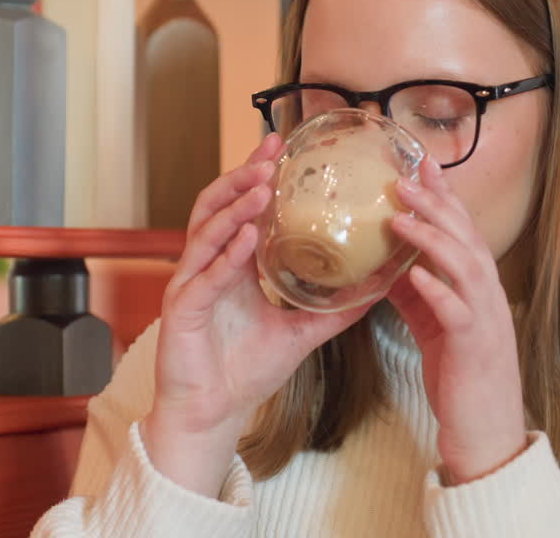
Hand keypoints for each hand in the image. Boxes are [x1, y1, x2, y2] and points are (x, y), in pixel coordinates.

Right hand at [144, 133, 373, 497]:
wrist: (213, 415)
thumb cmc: (244, 371)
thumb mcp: (299, 334)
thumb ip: (333, 311)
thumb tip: (377, 290)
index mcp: (231, 265)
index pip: (241, 207)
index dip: (256, 174)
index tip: (281, 144)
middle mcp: (207, 266)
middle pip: (217, 205)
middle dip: (241, 176)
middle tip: (270, 154)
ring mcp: (191, 284)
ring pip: (206, 231)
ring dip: (234, 207)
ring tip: (262, 186)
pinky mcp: (181, 309)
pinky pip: (204, 275)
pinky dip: (225, 255)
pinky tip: (246, 238)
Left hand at [389, 156, 528, 484]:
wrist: (486, 429)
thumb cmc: (461, 375)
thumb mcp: (432, 326)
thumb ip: (414, 295)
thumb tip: (386, 267)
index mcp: (477, 287)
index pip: (463, 229)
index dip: (444, 195)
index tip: (422, 164)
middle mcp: (487, 295)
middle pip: (466, 237)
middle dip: (436, 204)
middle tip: (402, 178)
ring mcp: (485, 318)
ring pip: (466, 265)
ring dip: (433, 238)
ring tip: (399, 218)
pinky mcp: (473, 346)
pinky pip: (457, 311)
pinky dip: (437, 289)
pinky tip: (414, 273)